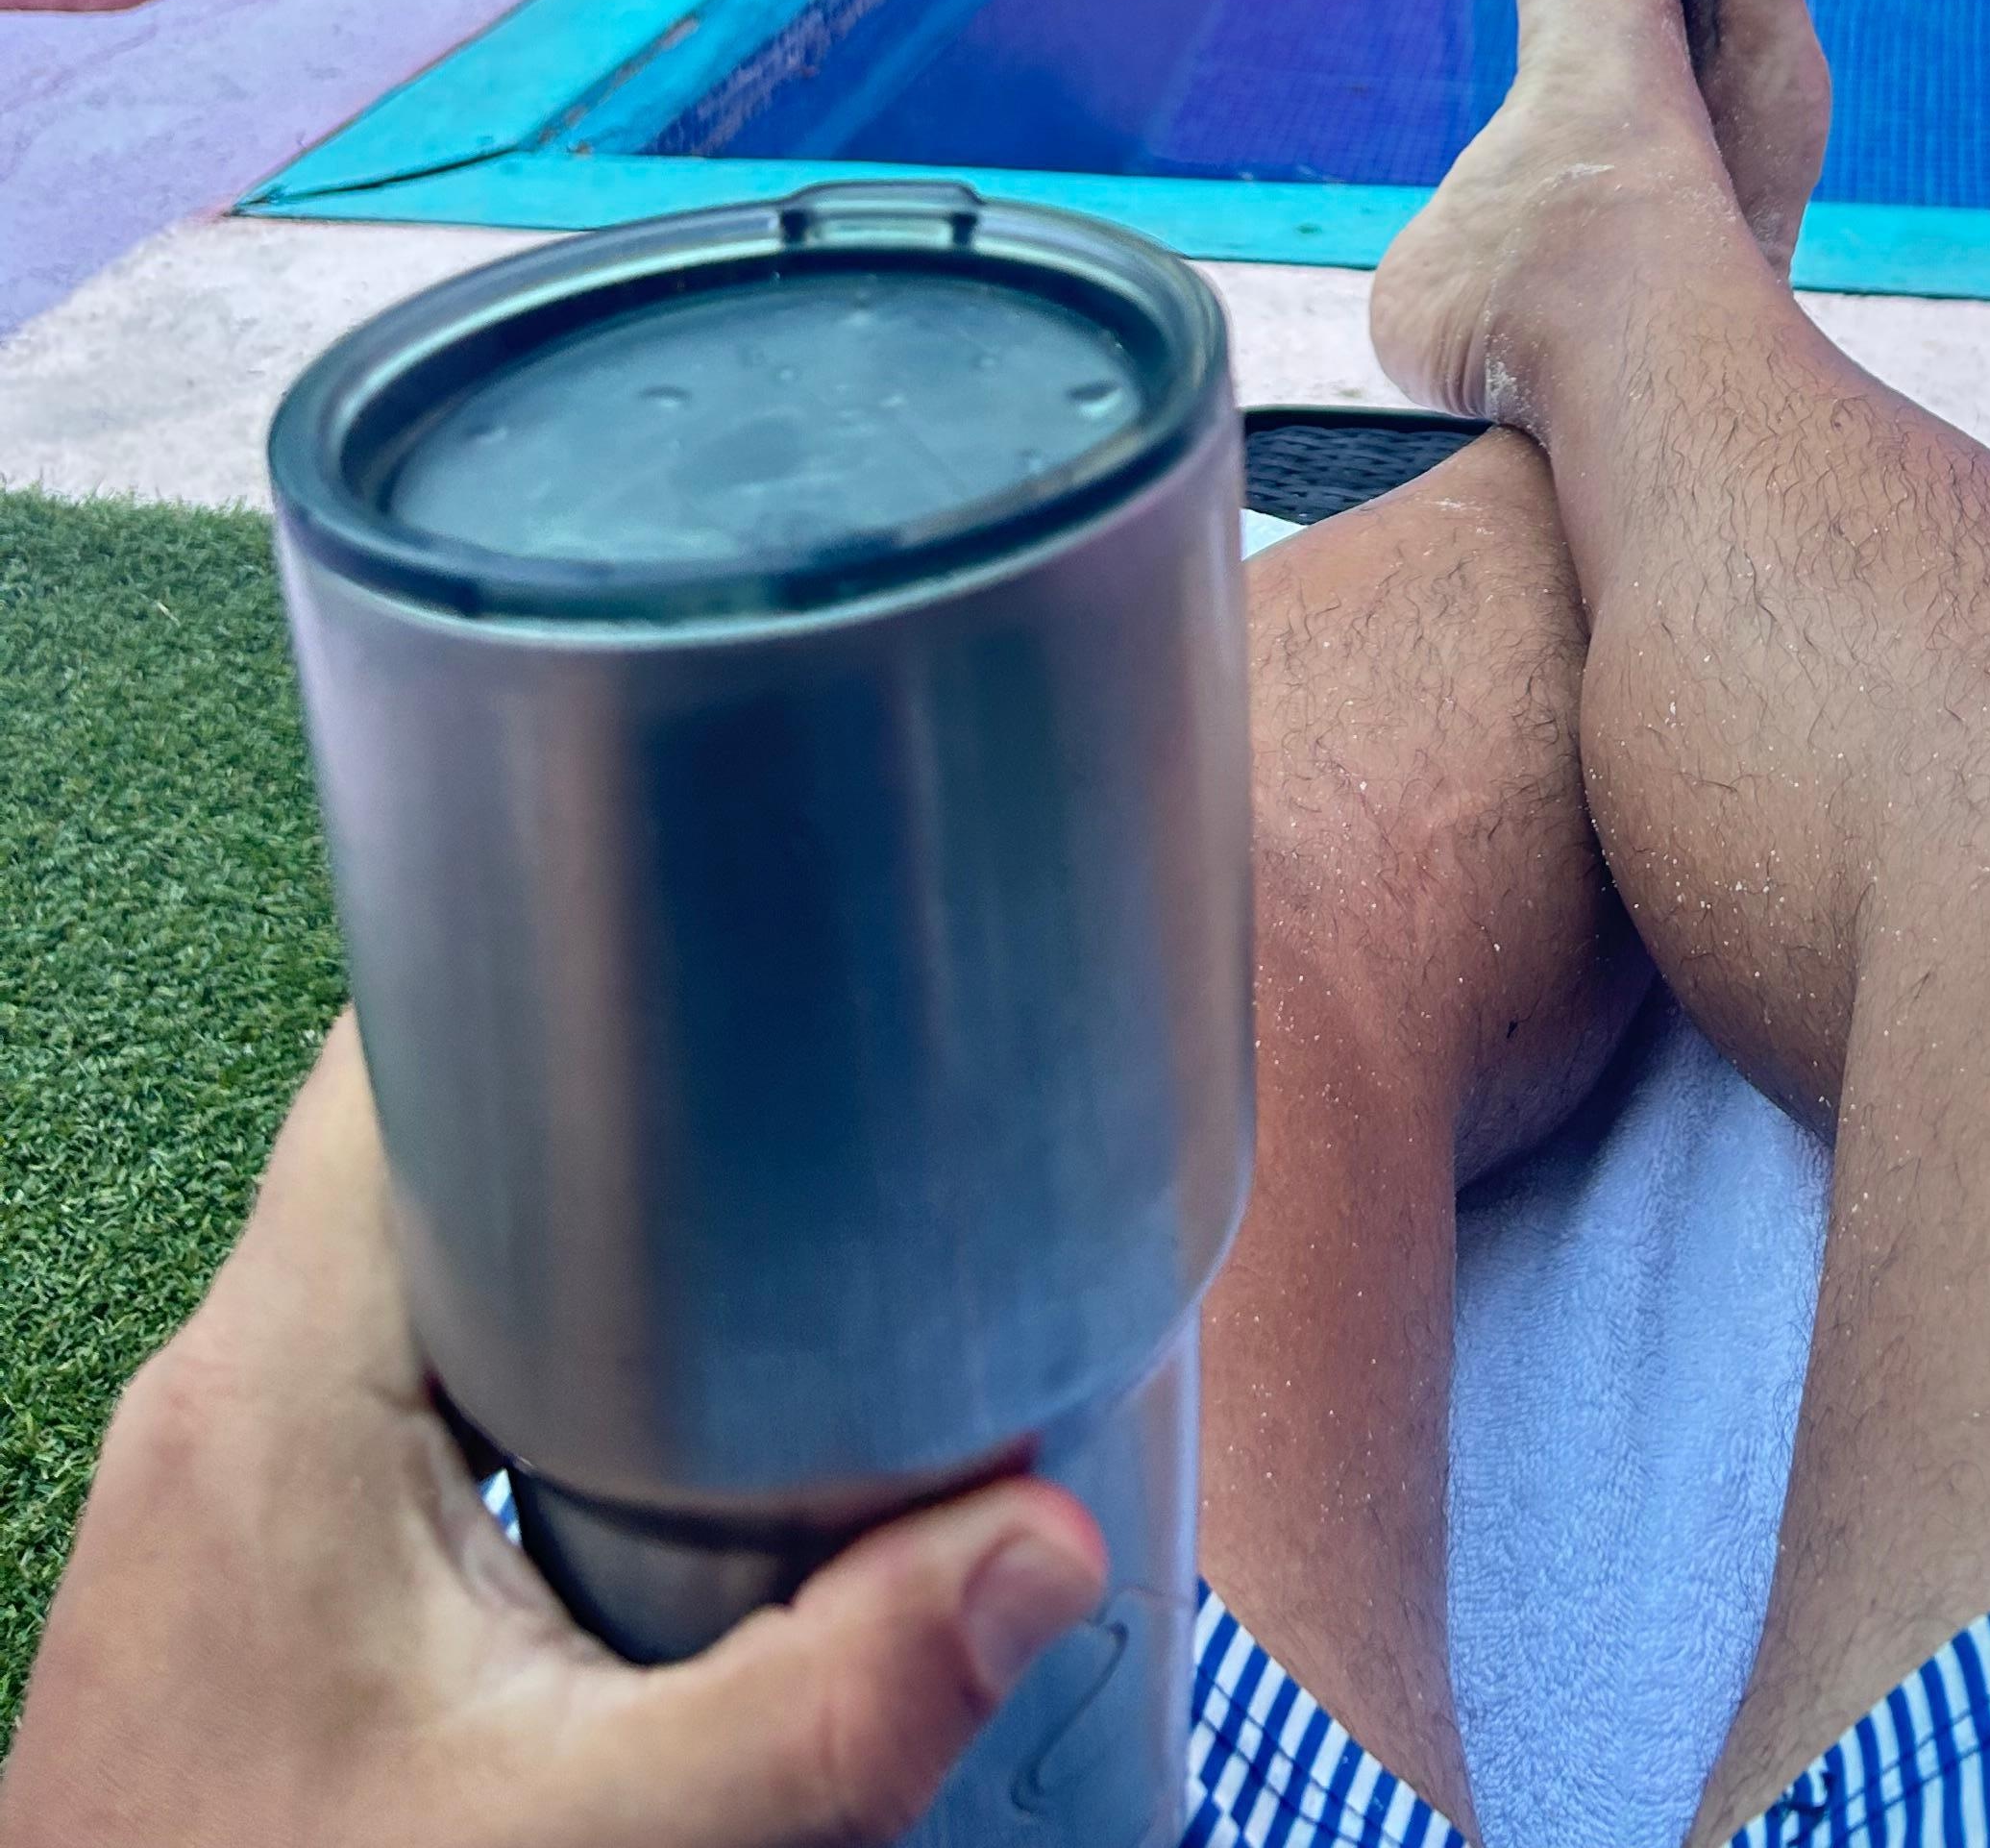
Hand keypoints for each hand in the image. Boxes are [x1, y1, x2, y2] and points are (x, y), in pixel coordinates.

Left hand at [0, 1020, 1106, 1847]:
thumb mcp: (586, 1844)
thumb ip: (829, 1705)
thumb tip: (1047, 1547)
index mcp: (275, 1376)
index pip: (402, 1050)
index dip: (565, 973)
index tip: (736, 949)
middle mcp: (226, 1390)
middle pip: (440, 1145)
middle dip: (635, 1117)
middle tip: (823, 1104)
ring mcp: (224, 1480)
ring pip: (428, 1273)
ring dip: (591, 1261)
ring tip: (783, 1257)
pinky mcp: (251, 1565)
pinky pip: (407, 1386)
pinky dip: (538, 1379)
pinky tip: (667, 1445)